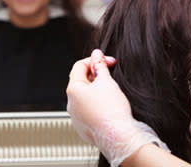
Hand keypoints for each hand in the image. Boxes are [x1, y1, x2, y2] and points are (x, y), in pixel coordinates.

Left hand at [67, 49, 169, 166]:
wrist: (119, 137)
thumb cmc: (112, 110)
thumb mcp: (106, 80)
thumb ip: (99, 65)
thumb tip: (96, 54)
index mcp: (73, 90)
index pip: (79, 66)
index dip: (95, 60)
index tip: (107, 61)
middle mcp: (71, 104)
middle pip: (82, 81)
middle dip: (96, 75)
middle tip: (110, 74)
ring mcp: (76, 117)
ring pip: (85, 96)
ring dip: (97, 89)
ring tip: (111, 91)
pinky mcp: (84, 127)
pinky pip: (88, 110)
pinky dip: (97, 103)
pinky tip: (109, 105)